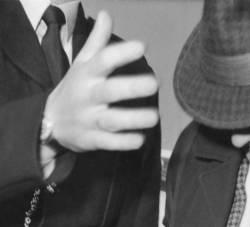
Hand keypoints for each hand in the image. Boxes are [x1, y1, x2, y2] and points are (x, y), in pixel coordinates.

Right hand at [45, 11, 157, 152]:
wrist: (49, 122)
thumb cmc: (74, 89)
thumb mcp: (81, 64)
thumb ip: (96, 42)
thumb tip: (106, 14)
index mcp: (87, 75)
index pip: (103, 61)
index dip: (121, 53)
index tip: (142, 46)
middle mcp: (89, 96)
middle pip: (109, 91)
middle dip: (130, 88)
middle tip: (153, 83)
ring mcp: (90, 120)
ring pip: (111, 120)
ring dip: (133, 119)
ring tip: (154, 117)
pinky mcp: (92, 140)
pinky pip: (108, 142)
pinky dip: (123, 142)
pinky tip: (140, 139)